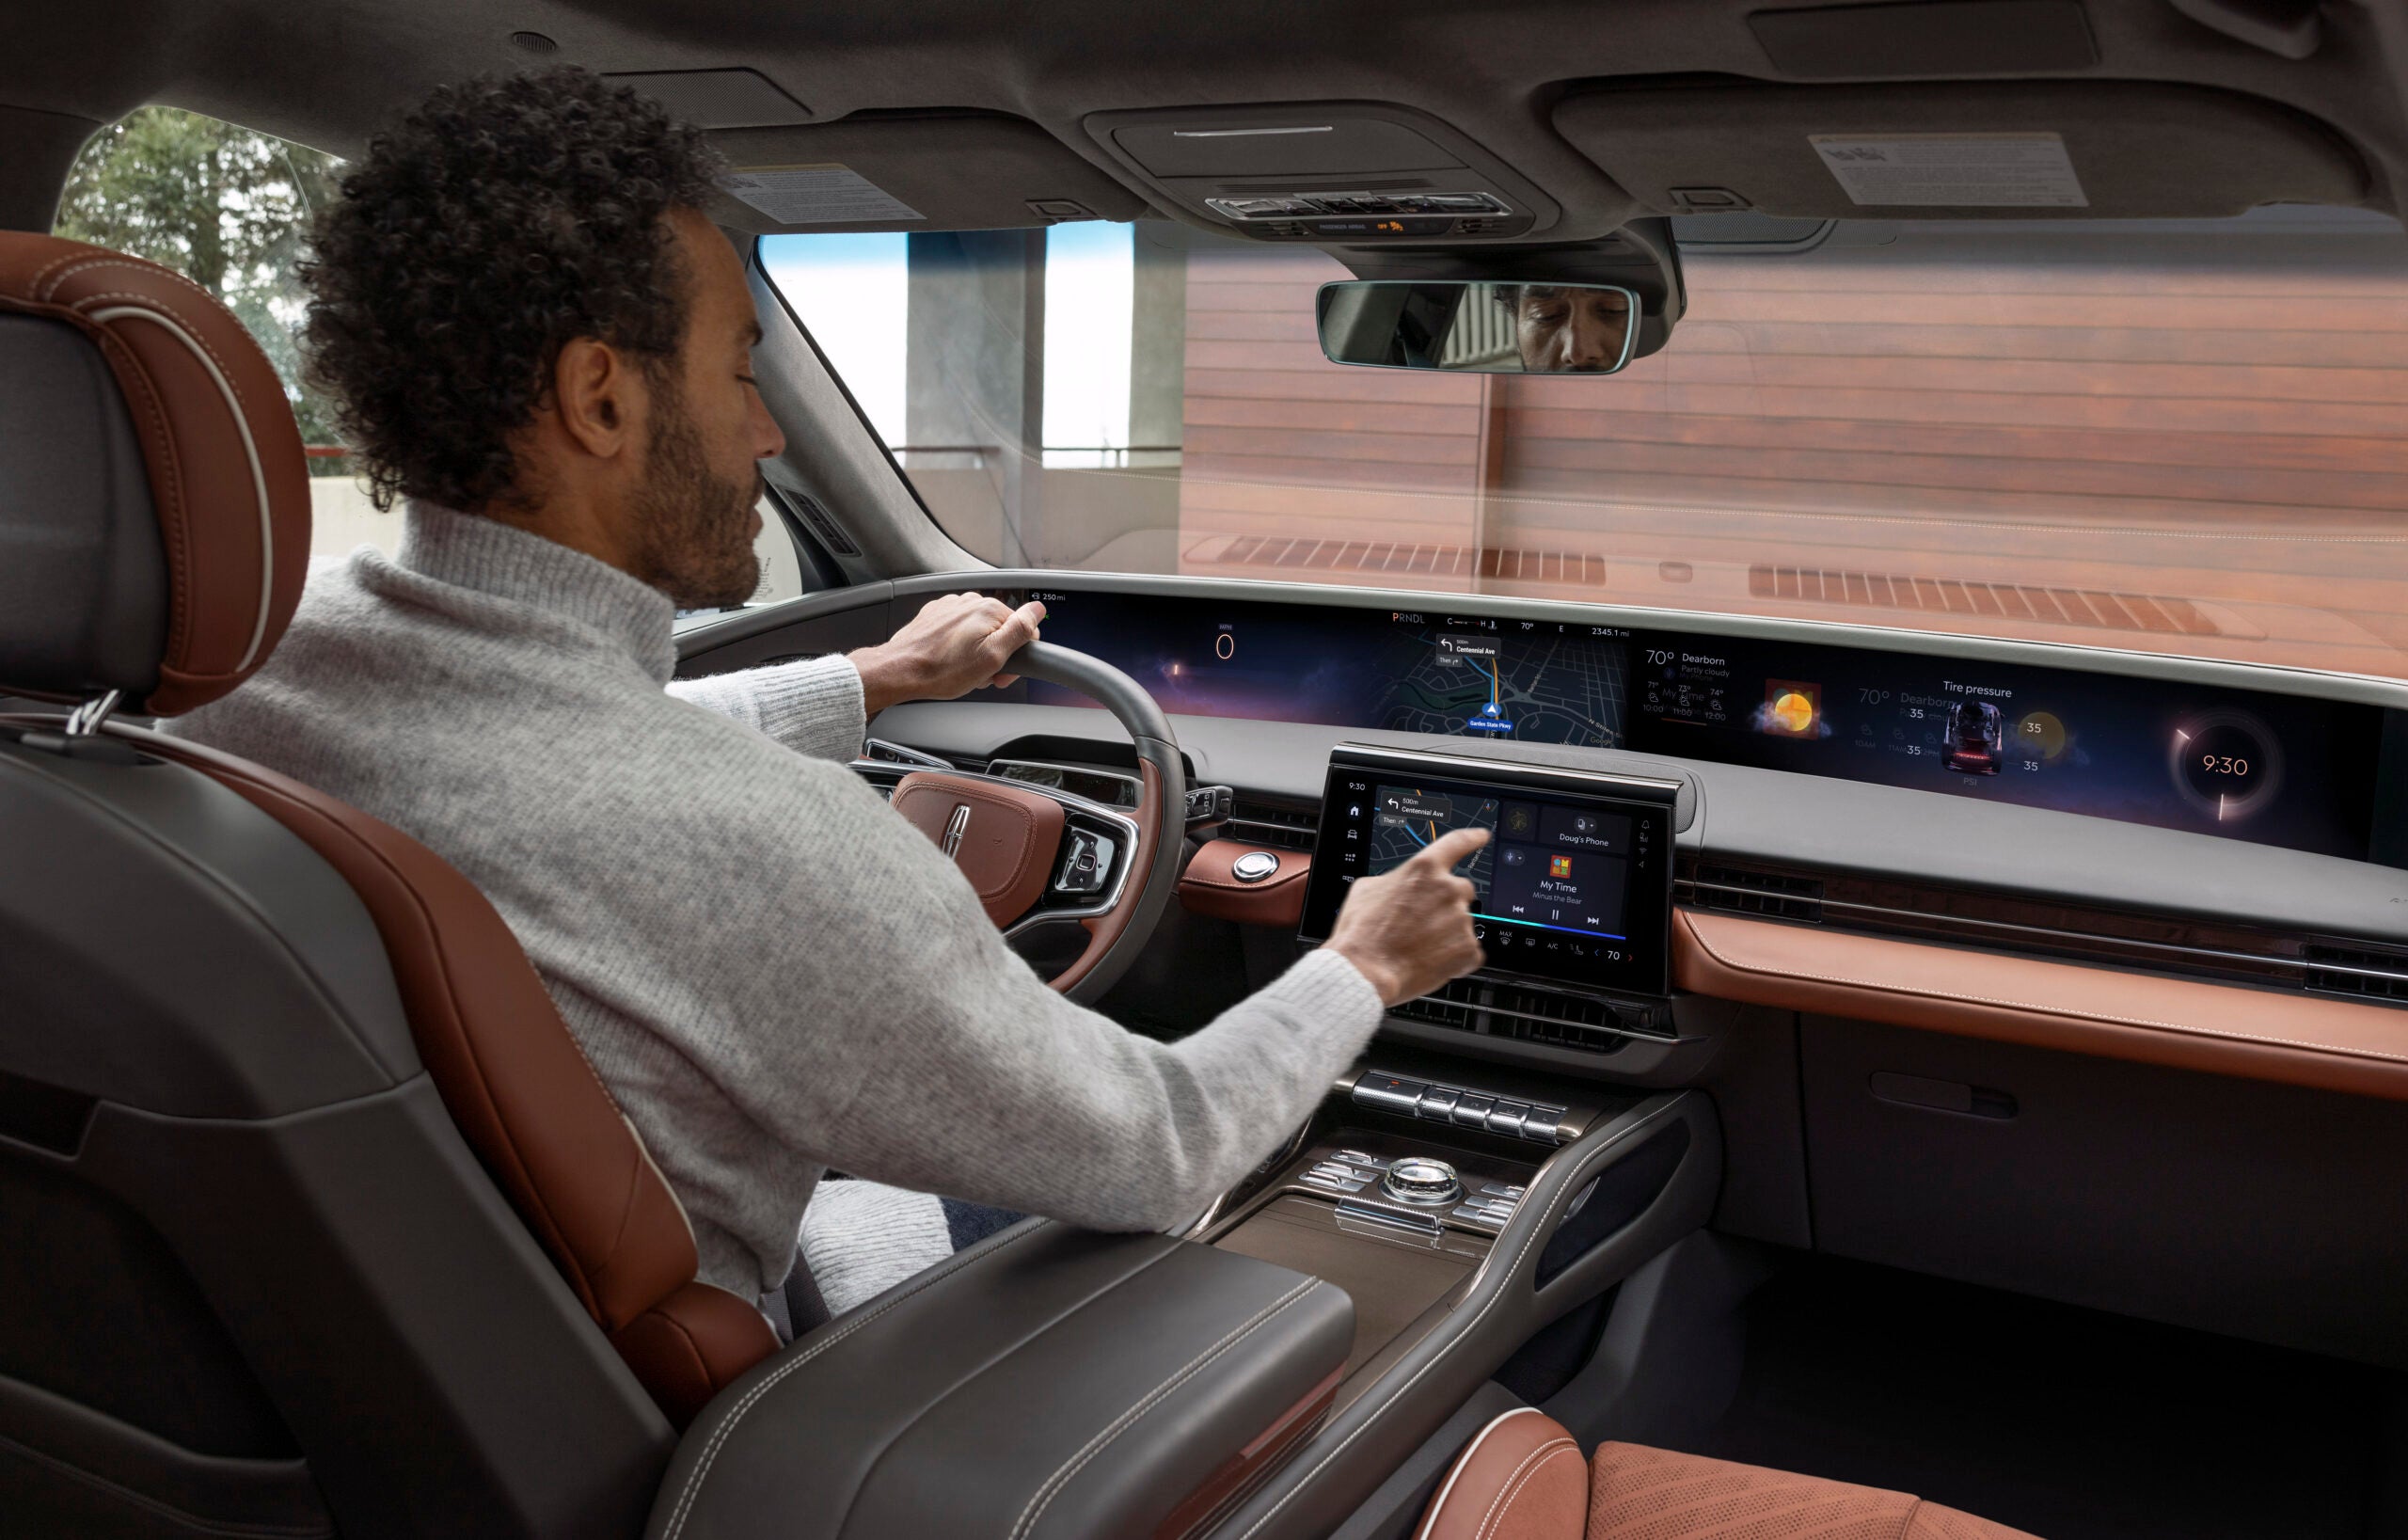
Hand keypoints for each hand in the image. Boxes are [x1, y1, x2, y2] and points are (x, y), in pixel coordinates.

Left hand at [849, 594, 1045, 713]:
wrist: (902, 670)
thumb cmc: (942, 669)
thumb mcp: (993, 657)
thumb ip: (1020, 630)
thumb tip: (1038, 609)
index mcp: (989, 609)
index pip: (1021, 629)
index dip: (1017, 656)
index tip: (1002, 672)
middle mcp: (969, 602)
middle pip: (999, 630)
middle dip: (995, 655)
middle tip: (981, 675)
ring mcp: (950, 607)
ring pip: (978, 631)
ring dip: (976, 652)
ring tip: (962, 670)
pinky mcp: (935, 615)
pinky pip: (957, 630)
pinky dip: (958, 645)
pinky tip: (949, 661)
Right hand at [1321, 826, 1488, 1007]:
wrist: (1365, 970)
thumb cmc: (1361, 932)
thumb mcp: (1366, 890)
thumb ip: (1394, 880)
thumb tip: (1399, 886)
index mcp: (1423, 869)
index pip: (1456, 844)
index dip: (1471, 838)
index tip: (1482, 836)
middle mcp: (1448, 889)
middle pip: (1461, 890)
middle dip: (1446, 905)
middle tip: (1423, 923)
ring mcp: (1461, 919)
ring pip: (1462, 923)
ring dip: (1447, 933)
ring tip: (1419, 947)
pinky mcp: (1468, 949)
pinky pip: (1469, 951)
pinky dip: (1455, 958)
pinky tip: (1431, 961)